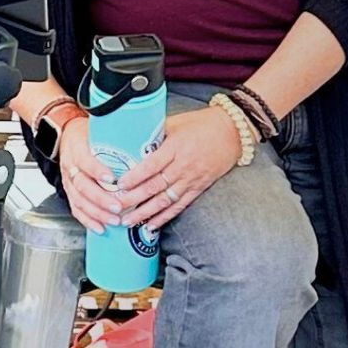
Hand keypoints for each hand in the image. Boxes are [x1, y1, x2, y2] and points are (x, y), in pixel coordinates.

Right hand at [55, 114, 122, 233]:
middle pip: (82, 186)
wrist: (65, 136)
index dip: (97, 171)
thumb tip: (145, 140)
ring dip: (97, 213)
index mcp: (77, 149)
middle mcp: (71, 167)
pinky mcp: (70, 193)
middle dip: (101, 199)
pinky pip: (76, 210)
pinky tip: (100, 228)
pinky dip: (88, 221)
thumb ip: (115, 138)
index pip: (85, 161)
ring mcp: (69, 182)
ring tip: (114, 220)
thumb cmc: (86, 134)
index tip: (112, 179)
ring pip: (79, 201)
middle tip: (118, 207)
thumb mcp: (96, 129)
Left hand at [114, 107, 242, 232]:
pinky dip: (165, 217)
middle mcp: (183, 166)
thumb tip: (130, 137)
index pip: (151, 165)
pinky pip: (179, 205)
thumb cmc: (201, 124)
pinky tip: (151, 225)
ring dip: (146, 212)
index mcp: (176, 147)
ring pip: (165, 200)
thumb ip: (154, 132)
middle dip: (133, 199)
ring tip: (128, 222)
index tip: (119, 184)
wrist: (233, 132)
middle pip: (155, 186)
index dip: (135, 176)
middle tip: (115, 207)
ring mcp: (192, 179)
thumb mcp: (176, 122)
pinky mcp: (199, 188)